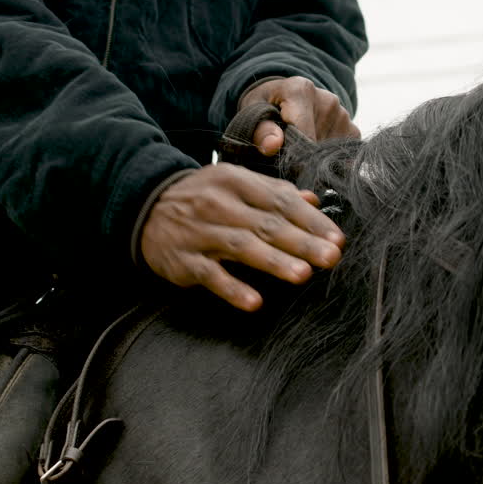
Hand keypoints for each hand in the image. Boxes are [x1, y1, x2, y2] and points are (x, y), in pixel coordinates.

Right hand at [139, 162, 344, 310]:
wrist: (145, 206)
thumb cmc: (202, 197)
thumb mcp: (236, 184)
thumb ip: (275, 193)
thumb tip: (314, 201)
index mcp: (237, 182)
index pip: (280, 202)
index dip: (311, 221)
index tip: (337, 239)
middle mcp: (220, 204)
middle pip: (267, 225)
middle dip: (302, 242)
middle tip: (331, 258)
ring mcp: (200, 232)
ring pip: (242, 247)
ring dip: (274, 262)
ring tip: (302, 275)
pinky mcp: (184, 259)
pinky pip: (210, 275)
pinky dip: (232, 288)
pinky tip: (254, 302)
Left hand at [239, 76, 360, 155]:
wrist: (284, 96)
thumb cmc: (265, 106)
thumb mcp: (251, 112)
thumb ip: (259, 130)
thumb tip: (272, 146)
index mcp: (301, 91)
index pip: (303, 135)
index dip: (293, 158)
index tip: (284, 169)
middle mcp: (328, 101)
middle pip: (317, 146)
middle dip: (303, 160)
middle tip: (287, 163)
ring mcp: (343, 115)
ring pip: (330, 154)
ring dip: (315, 161)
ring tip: (299, 154)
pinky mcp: (353, 130)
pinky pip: (342, 155)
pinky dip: (328, 161)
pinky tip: (314, 154)